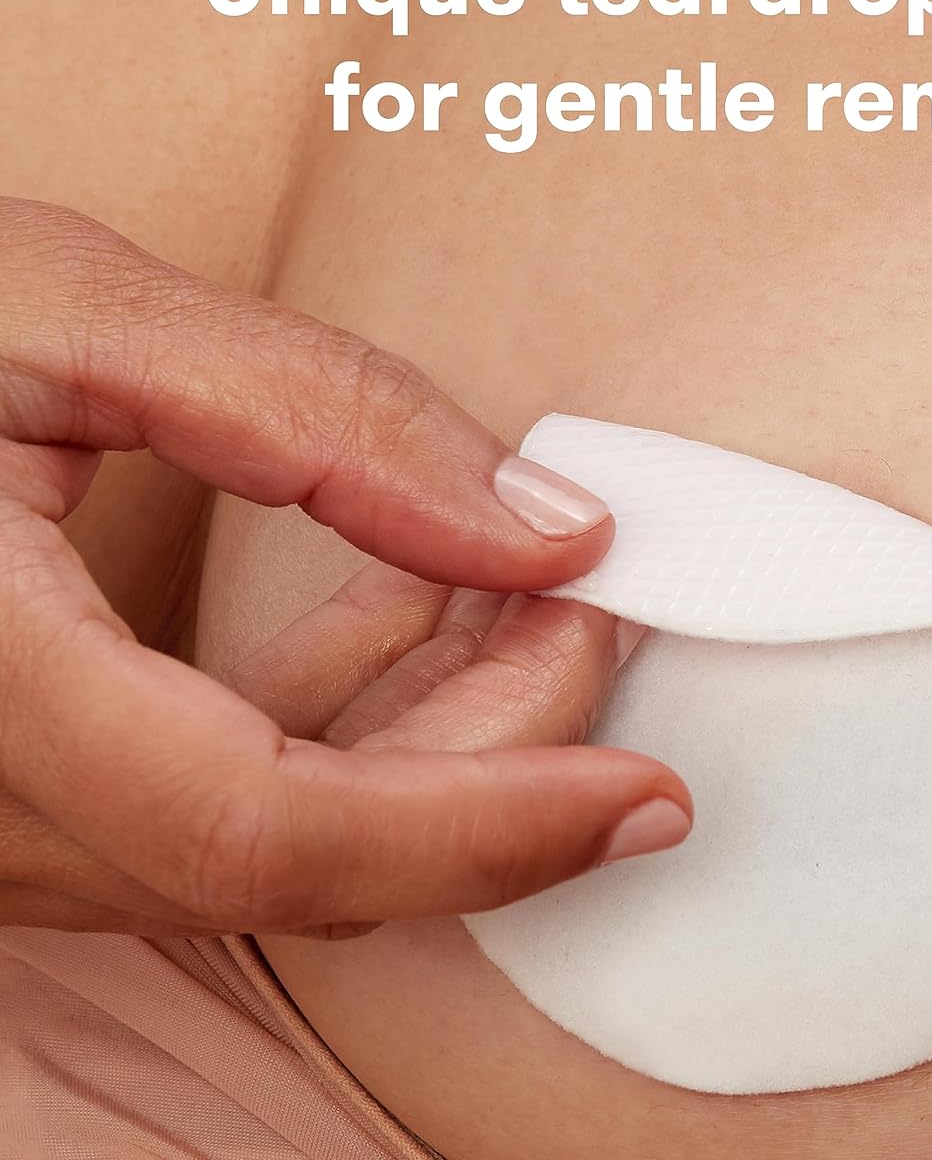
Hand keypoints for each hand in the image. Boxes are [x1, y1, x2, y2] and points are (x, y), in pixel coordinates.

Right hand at [0, 198, 690, 934]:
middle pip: (293, 853)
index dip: (485, 830)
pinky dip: (338, 731)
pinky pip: (204, 807)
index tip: (645, 796)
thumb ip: (322, 417)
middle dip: (489, 759)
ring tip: (530, 606)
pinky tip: (414, 624)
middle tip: (596, 618)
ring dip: (427, 745)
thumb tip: (548, 527)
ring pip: (260, 847)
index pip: (269, 830)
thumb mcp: (53, 305)